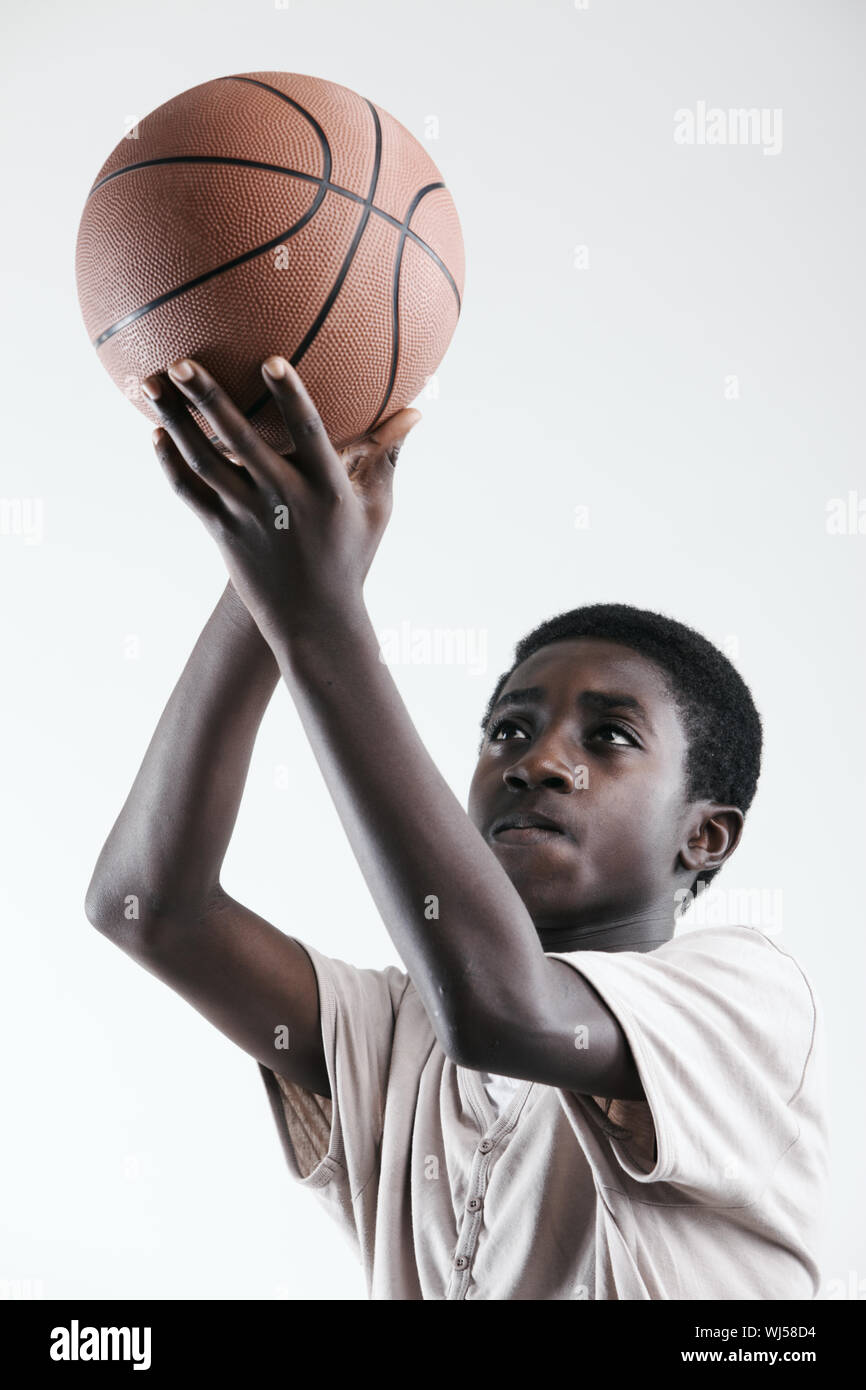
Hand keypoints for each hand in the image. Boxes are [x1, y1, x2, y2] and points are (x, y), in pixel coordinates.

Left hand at [142, 357, 420, 646]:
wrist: (313, 620)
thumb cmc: (349, 557)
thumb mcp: (376, 508)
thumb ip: (386, 455)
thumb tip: (416, 411)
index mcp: (326, 489)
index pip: (308, 433)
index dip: (290, 396)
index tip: (271, 358)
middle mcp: (283, 499)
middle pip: (240, 440)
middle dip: (208, 399)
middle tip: (180, 361)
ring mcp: (248, 516)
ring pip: (203, 462)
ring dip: (175, 420)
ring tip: (148, 383)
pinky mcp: (223, 532)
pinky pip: (189, 492)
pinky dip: (169, 462)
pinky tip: (156, 432)